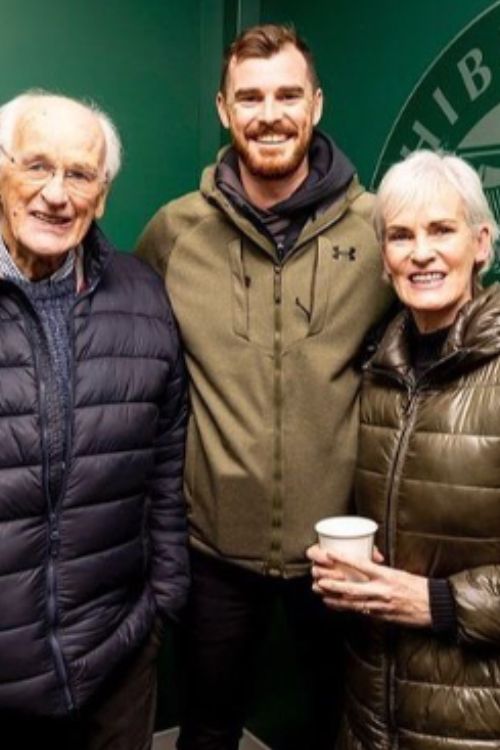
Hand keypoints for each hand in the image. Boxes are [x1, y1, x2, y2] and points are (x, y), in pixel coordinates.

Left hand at [307, 544, 430, 627]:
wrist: (435, 606)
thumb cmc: (418, 587)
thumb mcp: (399, 573)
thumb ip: (381, 571)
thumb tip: (365, 564)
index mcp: (388, 575)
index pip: (362, 564)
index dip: (344, 559)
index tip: (330, 554)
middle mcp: (383, 590)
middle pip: (352, 588)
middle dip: (333, 585)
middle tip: (319, 580)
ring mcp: (382, 605)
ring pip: (353, 603)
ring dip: (335, 598)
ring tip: (321, 593)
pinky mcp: (382, 616)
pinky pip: (360, 612)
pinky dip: (346, 608)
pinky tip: (335, 605)